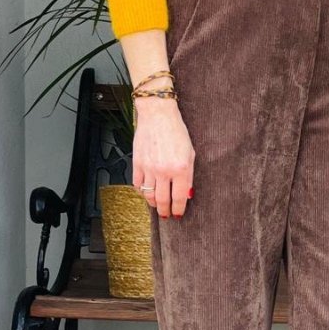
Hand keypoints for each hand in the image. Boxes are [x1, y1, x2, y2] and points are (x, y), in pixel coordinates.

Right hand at [132, 97, 195, 217]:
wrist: (158, 115)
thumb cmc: (176, 131)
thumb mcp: (190, 153)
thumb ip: (189, 175)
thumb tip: (186, 194)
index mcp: (181, 169)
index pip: (179, 197)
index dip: (178, 209)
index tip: (178, 214)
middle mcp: (164, 171)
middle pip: (163, 200)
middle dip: (165, 211)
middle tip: (167, 214)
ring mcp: (149, 168)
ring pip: (149, 195)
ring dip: (153, 204)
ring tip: (157, 206)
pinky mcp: (137, 163)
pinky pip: (138, 184)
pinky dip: (141, 191)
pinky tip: (146, 192)